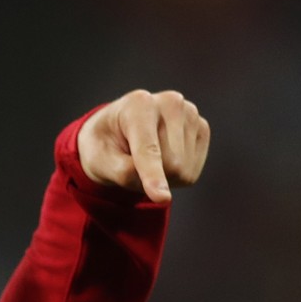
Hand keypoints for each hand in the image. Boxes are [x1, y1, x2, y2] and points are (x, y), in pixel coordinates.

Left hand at [77, 90, 209, 202]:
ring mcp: (190, 113)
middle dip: (150, 176)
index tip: (162, 198)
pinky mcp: (202, 128)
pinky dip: (176, 175)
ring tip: (146, 157)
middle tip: (132, 162)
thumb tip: (161, 194)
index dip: (153, 175)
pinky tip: (163, 156)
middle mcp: (170, 102)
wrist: (117, 130)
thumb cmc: (104, 145)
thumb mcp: (98, 160)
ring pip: (184, 170)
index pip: (149, 149)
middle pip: (171, 164)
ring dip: (162, 175)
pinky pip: (192, 172)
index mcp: (139, 104)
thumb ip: (123, 173)